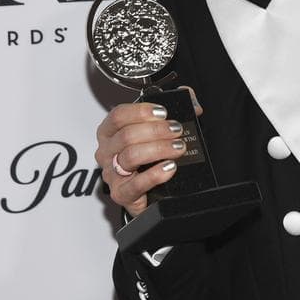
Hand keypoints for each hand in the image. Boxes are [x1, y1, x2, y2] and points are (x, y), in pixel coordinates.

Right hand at [95, 86, 202, 217]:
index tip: (163, 112)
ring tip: (178, 148)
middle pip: (127, 135)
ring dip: (159, 149)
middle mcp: (107, 152)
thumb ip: (176, 110)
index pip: (118, 115)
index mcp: (110, 132)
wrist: (150, 191)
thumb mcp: (159, 130)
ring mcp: (112, 174)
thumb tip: (193, 104)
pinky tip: (169, 168)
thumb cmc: (149, 158)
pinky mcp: (122, 194)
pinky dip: (155, 175)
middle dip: (156, 131)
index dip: (141, 111)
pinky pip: (136, 185)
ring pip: (131, 156)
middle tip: (177, 131)